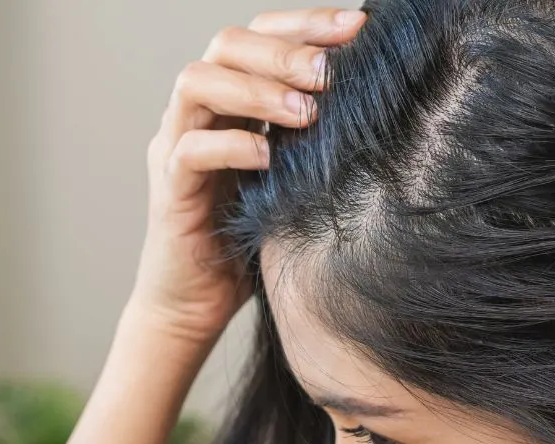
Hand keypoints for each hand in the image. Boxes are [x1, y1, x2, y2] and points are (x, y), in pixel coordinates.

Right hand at [130, 7, 367, 342]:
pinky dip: (231, 146)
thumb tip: (385, 105)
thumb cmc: (254, 239)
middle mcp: (199, 113)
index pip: (261, 35)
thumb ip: (319, 138)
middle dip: (284, 50)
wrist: (197, 304)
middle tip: (330, 73)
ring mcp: (176, 145)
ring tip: (306, 114)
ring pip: (197, 83)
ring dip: (256, 90)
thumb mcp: (297, 178)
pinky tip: (268, 157)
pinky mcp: (169, 189)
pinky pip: (189, 149)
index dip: (307, 23)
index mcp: (233, 101)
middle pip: (227, 45)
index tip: (360, 27)